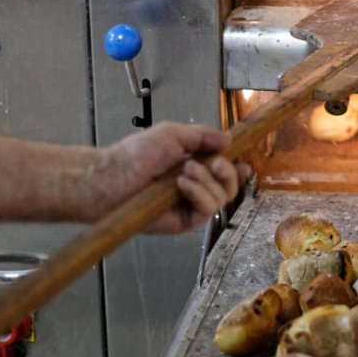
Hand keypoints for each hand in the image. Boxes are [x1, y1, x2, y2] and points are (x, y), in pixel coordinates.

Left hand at [105, 122, 251, 234]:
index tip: (242, 164)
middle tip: (215, 164)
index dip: (237, 169)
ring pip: (221, 198)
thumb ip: (202, 136)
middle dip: (227, 173)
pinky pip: (206, 211)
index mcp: (195, 165)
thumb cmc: (137, 154)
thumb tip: (229, 139)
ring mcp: (190, 205)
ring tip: (185, 172)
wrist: (115, 177)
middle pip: (230, 187)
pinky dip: (200, 195)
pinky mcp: (184, 221)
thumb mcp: (172, 134)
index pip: (224, 171)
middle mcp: (196, 187)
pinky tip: (183, 185)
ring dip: (207, 182)